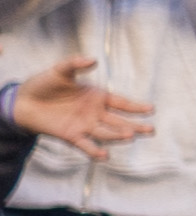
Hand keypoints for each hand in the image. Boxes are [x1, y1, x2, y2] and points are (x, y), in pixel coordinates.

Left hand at [6, 58, 154, 159]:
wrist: (24, 101)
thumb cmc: (44, 84)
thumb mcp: (60, 70)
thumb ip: (75, 64)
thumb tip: (93, 60)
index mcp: (97, 97)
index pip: (121, 103)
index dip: (136, 107)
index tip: (151, 109)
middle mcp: (95, 114)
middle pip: (119, 122)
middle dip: (135, 126)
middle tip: (150, 130)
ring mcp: (85, 126)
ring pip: (106, 133)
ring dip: (118, 136)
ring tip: (129, 135)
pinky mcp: (72, 136)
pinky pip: (86, 145)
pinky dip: (94, 151)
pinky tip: (103, 156)